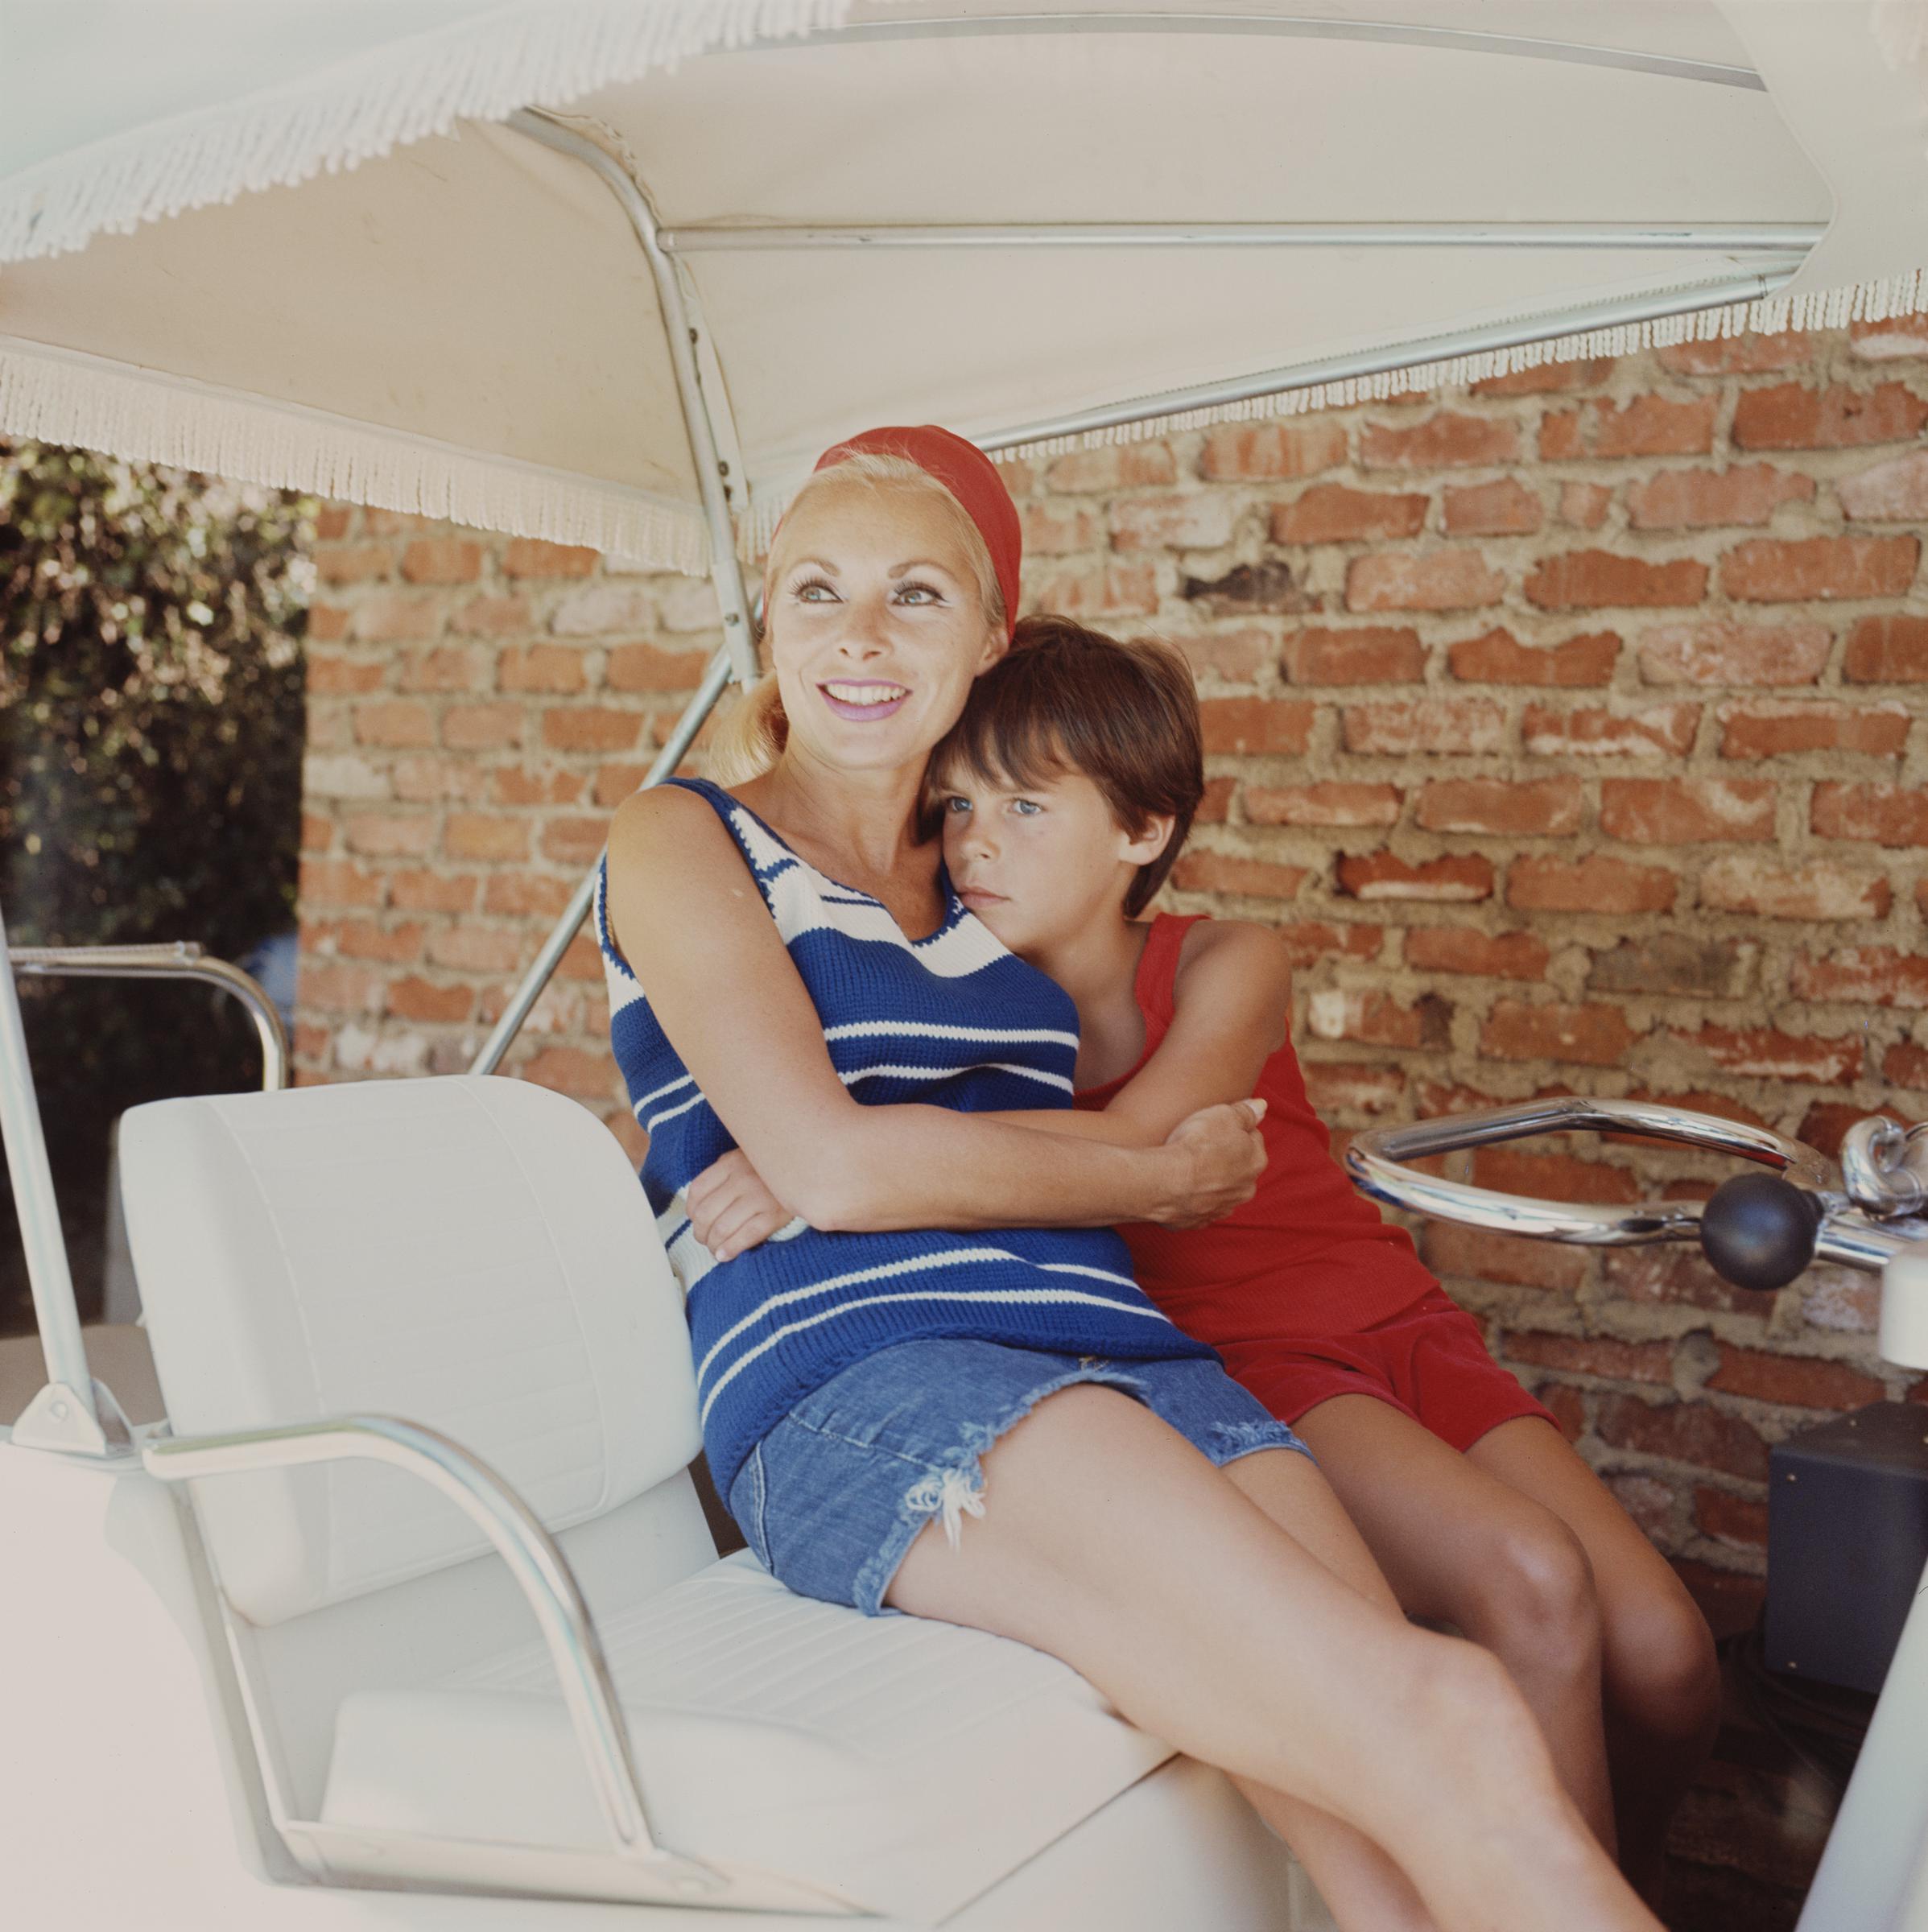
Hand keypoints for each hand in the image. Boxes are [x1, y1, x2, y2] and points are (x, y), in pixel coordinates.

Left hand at [686, 1148, 799, 1261]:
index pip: (697, 1191)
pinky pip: (745, 1236)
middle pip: (705, 1214)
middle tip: (704, 1240)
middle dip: (700, 1233)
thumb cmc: (772, 1168)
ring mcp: (758, 1197)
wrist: (813, 1168)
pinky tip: (725, 1255)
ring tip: (715, 1250)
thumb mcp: (745, 1157)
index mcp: (731, 1163)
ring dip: (713, 1245)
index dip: (691, 1211)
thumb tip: (699, 1200)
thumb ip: (723, 1172)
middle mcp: (742, 1179)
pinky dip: (730, 1249)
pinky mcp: (775, 1215)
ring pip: (722, 1228)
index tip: (696, 1221)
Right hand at [1153, 1099, 1266, 1227]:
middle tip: (1200, 1145)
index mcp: (1256, 1162)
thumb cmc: (1197, 1144)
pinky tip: (1177, 1187)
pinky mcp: (1198, 1222)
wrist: (1167, 1181)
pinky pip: (1198, 1207)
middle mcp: (1245, 1189)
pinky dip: (1191, 1199)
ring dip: (1208, 1180)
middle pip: (1237, 1167)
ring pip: (1219, 1190)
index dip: (1233, 1129)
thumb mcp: (1224, 1115)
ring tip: (1186, 1167)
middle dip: (1223, 1158)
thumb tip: (1262, 1106)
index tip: (1215, 1126)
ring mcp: (1221, 1208)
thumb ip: (1246, 1111)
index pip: (1251, 1138)